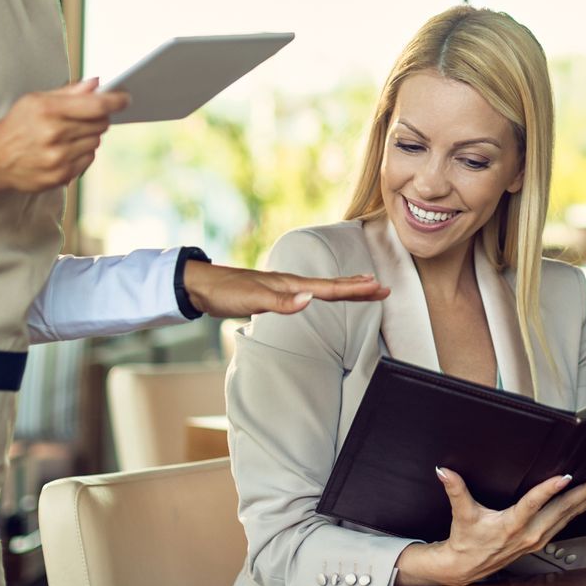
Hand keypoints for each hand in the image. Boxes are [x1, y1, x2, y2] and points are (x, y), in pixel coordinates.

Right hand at [0, 80, 128, 194]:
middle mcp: (55, 136)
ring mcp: (58, 159)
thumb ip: (69, 92)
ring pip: (96, 142)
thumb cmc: (17, 124)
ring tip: (69, 134)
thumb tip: (98, 84)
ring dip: (90, 136)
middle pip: (101, 124)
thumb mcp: (36, 100)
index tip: (126, 98)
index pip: (97, 105)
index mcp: (49, 111)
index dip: (117, 100)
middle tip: (87, 115)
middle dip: (99, 117)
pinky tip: (65, 149)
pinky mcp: (61, 176)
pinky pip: (88, 160)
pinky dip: (82, 153)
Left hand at [182, 261, 388, 316]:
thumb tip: (310, 299)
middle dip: (358, 287)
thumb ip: (282, 301)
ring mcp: (284, 288)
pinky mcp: (275, 294)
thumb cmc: (226, 291)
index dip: (355, 290)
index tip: (379, 288)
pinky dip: (324, 293)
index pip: (330, 288)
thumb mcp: (253, 299)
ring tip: (364, 286)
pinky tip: (322, 295)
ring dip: (345, 289)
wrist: (202, 286)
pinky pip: (309, 293)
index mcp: (290, 284)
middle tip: (383, 288)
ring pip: (322, 288)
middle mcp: (291, 283)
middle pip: (332, 286)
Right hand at [396, 467, 585, 585]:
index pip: (533, 504)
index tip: (566, 477)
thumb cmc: (465, 539)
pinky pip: (565, 523)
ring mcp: (537, 539)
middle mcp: (529, 533)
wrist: (466, 567)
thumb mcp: (462, 514)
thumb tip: (444, 470)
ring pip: (568, 517)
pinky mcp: (540, 540)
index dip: (549, 490)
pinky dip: (580, 510)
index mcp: (511, 524)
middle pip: (562, 510)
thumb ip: (456, 490)